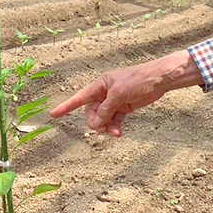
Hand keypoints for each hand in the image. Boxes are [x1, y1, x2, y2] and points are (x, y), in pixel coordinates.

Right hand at [49, 50, 202, 136]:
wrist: (159, 80)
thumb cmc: (139, 80)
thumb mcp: (119, 94)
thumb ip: (106, 109)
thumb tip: (96, 123)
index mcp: (100, 85)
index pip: (80, 97)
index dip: (66, 106)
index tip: (53, 115)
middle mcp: (105, 93)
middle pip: (92, 112)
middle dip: (96, 122)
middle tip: (104, 127)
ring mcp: (114, 101)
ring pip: (103, 118)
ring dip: (106, 127)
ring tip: (114, 132)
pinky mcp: (124, 108)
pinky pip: (114, 120)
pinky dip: (114, 127)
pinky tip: (118, 133)